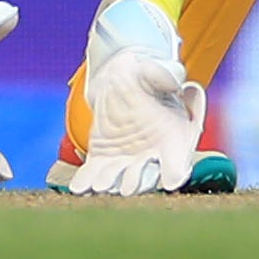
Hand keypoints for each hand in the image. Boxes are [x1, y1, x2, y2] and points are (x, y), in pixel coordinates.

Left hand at [68, 0, 204, 195]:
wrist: (118, 83)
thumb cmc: (143, 76)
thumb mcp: (152, 71)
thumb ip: (164, 76)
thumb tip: (175, 82)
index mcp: (172, 137)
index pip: (178, 161)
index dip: (176, 171)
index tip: (172, 180)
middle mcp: (151, 156)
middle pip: (146, 177)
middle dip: (138, 183)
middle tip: (129, 187)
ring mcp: (125, 162)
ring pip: (118, 179)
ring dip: (110, 183)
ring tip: (101, 184)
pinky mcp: (102, 161)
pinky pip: (93, 175)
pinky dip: (86, 182)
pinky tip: (79, 187)